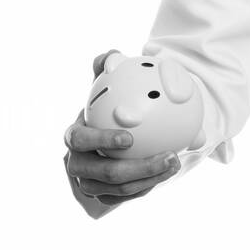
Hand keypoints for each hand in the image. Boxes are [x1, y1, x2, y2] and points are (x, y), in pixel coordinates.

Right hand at [64, 48, 179, 218]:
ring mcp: (88, 183)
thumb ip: (108, 68)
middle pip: (101, 173)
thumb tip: (110, 54)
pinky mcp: (103, 196)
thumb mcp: (109, 85)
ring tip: (175, 162)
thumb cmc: (109, 107)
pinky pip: (126, 196)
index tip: (129, 138)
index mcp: (74, 136)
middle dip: (135, 169)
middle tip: (168, 155)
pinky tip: (169, 170)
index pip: (80, 141)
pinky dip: (147, 186)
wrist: (110, 134)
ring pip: (117, 189)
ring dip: (149, 178)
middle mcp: (77, 163)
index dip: (101, 141)